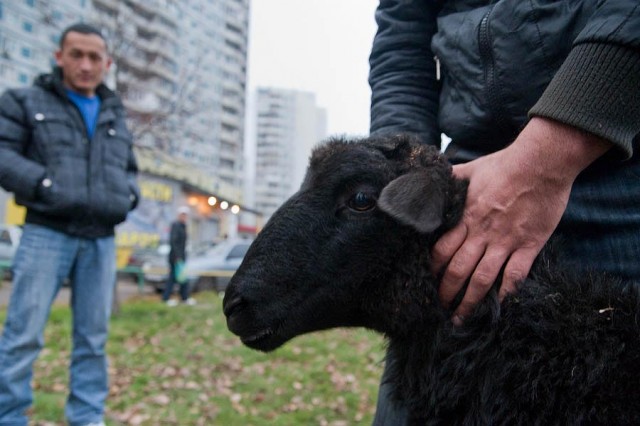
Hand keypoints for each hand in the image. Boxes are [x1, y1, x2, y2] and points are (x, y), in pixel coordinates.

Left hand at [432, 118, 610, 324]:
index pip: (441, 250)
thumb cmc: (504, 165)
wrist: (542, 163)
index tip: (424, 283)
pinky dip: (506, 294)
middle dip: (446, 293)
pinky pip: (515, 275)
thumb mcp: (469, 170)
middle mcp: (482, 233)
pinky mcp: (529, 245)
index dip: (432, 270)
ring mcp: (506, 241)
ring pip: (482, 279)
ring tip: (461, 319)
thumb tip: (429, 180)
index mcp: (465, 216)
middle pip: (457, 270)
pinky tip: (498, 308)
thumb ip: (450, 180)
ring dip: (470, 302)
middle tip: (438, 310)